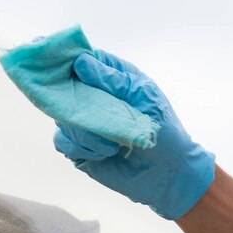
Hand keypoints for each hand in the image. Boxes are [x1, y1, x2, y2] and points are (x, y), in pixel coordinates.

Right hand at [51, 50, 215, 219]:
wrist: (169, 174)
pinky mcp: (80, 147)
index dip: (68, 60)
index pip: (82, 59)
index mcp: (113, 78)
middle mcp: (94, 97)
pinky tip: (104, 152)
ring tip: (113, 141)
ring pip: (63, 117)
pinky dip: (82, 147)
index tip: (64, 65)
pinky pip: (63, 142)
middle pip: (64, 87)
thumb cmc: (164, 131)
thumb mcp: (145, 98)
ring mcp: (84, 122)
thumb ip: (114, 81)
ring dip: (85, 130)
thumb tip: (81, 63)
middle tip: (91, 113)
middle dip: (73, 100)